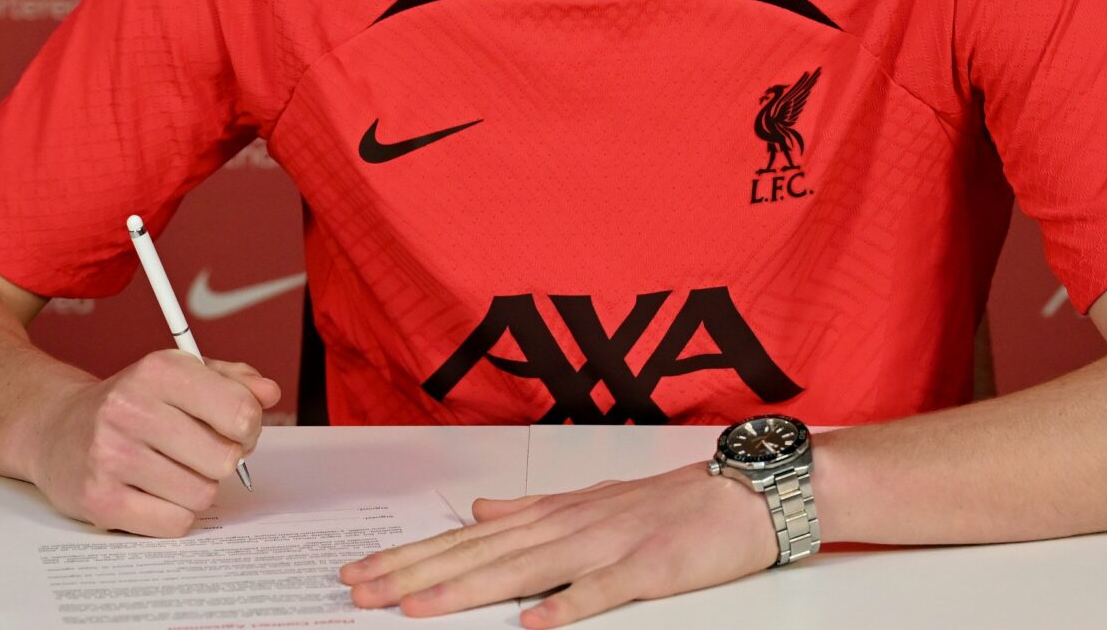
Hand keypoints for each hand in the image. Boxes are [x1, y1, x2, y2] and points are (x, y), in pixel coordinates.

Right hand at [22, 349, 277, 536]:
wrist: (54, 428)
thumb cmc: (128, 403)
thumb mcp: (178, 375)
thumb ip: (231, 381)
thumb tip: (269, 393)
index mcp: (158, 371)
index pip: (241, 412)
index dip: (249, 427)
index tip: (235, 429)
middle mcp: (131, 408)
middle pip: (225, 459)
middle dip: (222, 460)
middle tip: (201, 454)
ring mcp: (112, 457)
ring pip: (202, 494)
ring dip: (196, 488)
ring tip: (170, 471)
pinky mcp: (100, 500)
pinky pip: (174, 523)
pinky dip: (174, 514)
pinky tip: (153, 493)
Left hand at [338, 462, 781, 625]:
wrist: (745, 490)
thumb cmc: (673, 500)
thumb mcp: (591, 498)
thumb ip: (532, 508)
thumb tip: (481, 508)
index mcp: (553, 515)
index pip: (468, 538)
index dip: (413, 556)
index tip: (364, 573)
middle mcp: (568, 526)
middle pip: (479, 554)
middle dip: (415, 574)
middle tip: (360, 592)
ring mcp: (606, 545)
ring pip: (523, 570)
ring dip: (466, 588)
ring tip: (415, 608)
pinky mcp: (648, 568)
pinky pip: (602, 591)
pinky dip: (567, 606)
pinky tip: (532, 624)